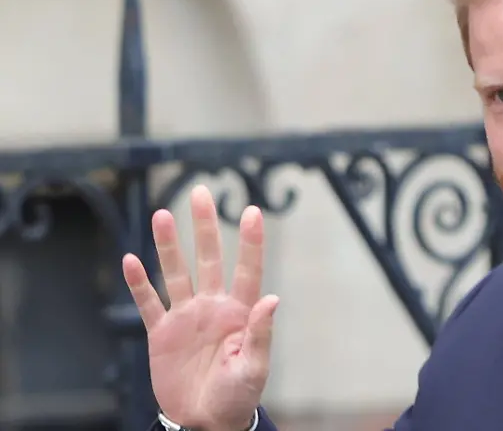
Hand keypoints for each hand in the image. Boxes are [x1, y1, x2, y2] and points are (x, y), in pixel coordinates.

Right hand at [122, 185, 278, 430]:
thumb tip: (273, 298)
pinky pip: (148, 303)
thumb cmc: (238, 396)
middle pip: (209, 258)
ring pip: (176, 272)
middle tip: (200, 192)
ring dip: (169, 246)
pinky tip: (130, 259)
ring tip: (162, 215)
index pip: (248, 269)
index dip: (250, 241)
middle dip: (205, 226)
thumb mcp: (255, 368)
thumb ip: (261, 333)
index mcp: (241, 313)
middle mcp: (213, 306)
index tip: (252, 210)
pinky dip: (139, 284)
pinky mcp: (162, 333)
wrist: (206, 421)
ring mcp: (186, 317)